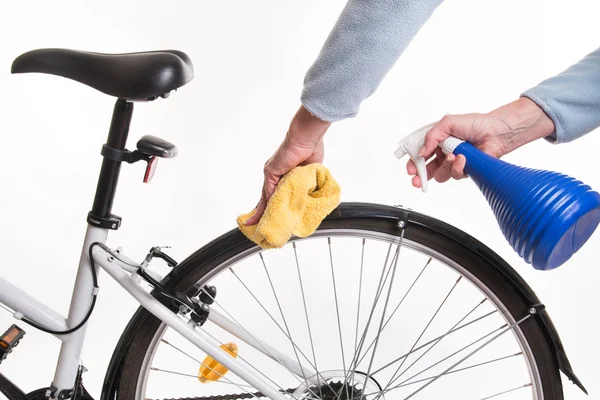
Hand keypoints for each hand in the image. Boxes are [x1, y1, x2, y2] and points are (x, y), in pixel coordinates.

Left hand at [245, 106, 330, 225]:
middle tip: (254, 224)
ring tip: (255, 224)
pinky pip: (268, 192)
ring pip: (265, 197)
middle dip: (261, 211)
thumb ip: (306, 185)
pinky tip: (264, 216)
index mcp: (284, 173)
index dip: (272, 205)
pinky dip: (266, 205)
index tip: (269, 216)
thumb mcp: (310, 173)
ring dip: (261, 211)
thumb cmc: (311, 149)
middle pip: (266, 197)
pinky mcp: (271, 172)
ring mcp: (271, 173)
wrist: (307, 138)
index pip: (275, 193)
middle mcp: (274, 174)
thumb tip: (310, 197)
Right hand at [407, 97, 554, 188]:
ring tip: (452, 156)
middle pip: (427, 170)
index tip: (410, 168)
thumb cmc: (475, 124)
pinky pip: (455, 174)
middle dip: (420, 176)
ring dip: (444, 167)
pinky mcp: (464, 170)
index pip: (420, 154)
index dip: (413, 162)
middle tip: (417, 179)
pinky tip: (463, 158)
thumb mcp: (447, 123)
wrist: (496, 131)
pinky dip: (458, 167)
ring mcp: (454, 162)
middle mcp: (443, 153)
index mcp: (437, 141)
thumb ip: (431, 136)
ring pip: (440, 174)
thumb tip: (422, 152)